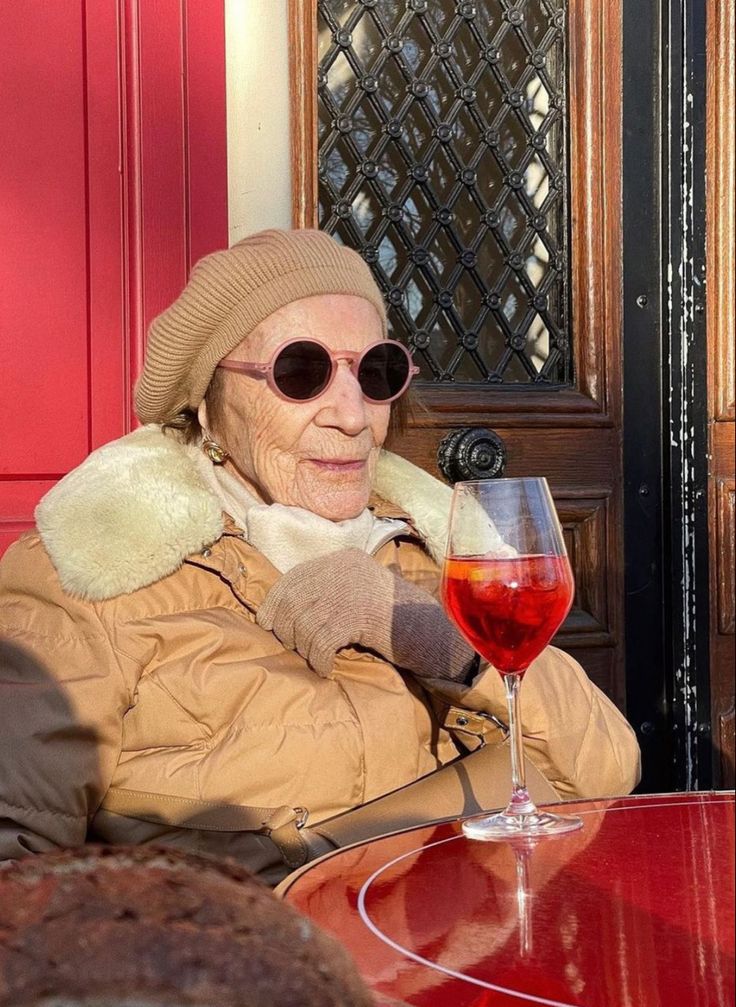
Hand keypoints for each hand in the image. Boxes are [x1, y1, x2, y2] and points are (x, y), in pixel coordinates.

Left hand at [256, 548, 475, 680]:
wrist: (431, 630)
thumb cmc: (393, 618)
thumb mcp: (360, 592)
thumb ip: (329, 591)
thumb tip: (281, 610)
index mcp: (343, 560)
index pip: (293, 577)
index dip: (275, 602)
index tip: (268, 623)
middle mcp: (344, 569)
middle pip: (294, 601)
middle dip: (286, 629)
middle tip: (296, 648)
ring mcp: (351, 590)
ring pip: (304, 624)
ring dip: (304, 648)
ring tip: (315, 659)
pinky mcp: (357, 615)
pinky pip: (321, 642)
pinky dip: (319, 660)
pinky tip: (326, 668)